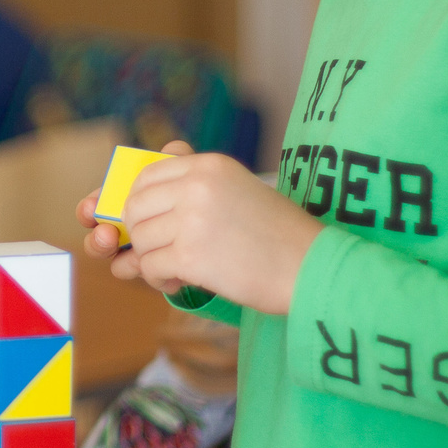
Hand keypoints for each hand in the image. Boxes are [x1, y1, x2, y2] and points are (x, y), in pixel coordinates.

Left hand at [80, 140, 317, 313]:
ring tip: (179, 271)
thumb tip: (138, 197)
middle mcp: (197, 184)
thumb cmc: (278, 236)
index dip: (140, 203)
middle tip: (164, 252)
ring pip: (140, 239)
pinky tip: (182, 283)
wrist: (312, 268)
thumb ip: (194, 187)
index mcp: (210, 165)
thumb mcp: (239, 191)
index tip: (152, 224)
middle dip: (143, 235)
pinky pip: (150, 267)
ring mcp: (192, 218)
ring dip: (152, 260)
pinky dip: (160, 280)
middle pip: (135, 208)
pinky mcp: (190, 254)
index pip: (147, 176)